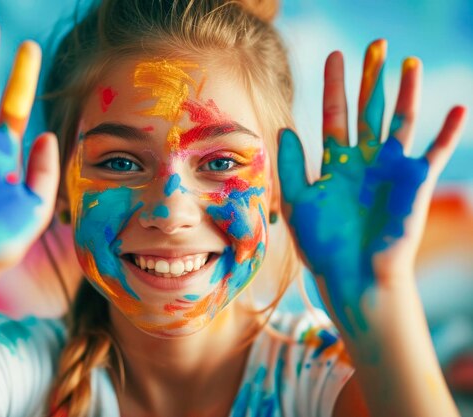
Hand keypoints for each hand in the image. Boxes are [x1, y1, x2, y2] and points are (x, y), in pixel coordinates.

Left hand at [278, 39, 466, 336]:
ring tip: (409, 63)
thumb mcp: (297, 202)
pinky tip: (458, 108)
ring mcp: (390, 170)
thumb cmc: (322, 245)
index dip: (335, 87)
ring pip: (401, 122)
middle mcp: (364, 161)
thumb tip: (284, 128)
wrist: (353, 276)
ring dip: (407, 93)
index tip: (336, 55)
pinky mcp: (415, 183)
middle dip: (371, 79)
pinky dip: (448, 131)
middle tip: (375, 45)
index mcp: (335, 164)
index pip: (335, 116)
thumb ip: (290, 167)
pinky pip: (436, 151)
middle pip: (369, 110)